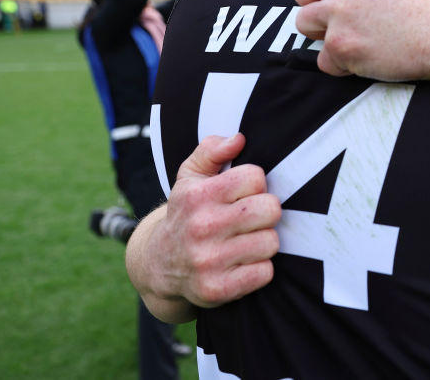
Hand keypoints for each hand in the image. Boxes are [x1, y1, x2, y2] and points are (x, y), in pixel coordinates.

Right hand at [136, 134, 280, 312]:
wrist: (158, 265)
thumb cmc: (186, 213)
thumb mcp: (189, 177)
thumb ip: (212, 151)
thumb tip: (238, 139)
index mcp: (197, 196)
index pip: (255, 177)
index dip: (255, 185)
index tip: (243, 194)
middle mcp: (201, 227)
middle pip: (270, 209)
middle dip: (265, 212)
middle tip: (251, 219)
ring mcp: (208, 261)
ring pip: (271, 241)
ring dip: (264, 242)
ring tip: (246, 241)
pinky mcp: (217, 289)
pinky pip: (265, 272)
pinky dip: (260, 268)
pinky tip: (243, 263)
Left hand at [293, 0, 429, 79]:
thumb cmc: (425, 0)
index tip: (352, 4)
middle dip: (318, 8)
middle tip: (345, 23)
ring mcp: (338, 12)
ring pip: (304, 24)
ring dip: (324, 35)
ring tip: (355, 40)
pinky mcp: (340, 44)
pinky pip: (323, 60)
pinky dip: (340, 65)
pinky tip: (366, 59)